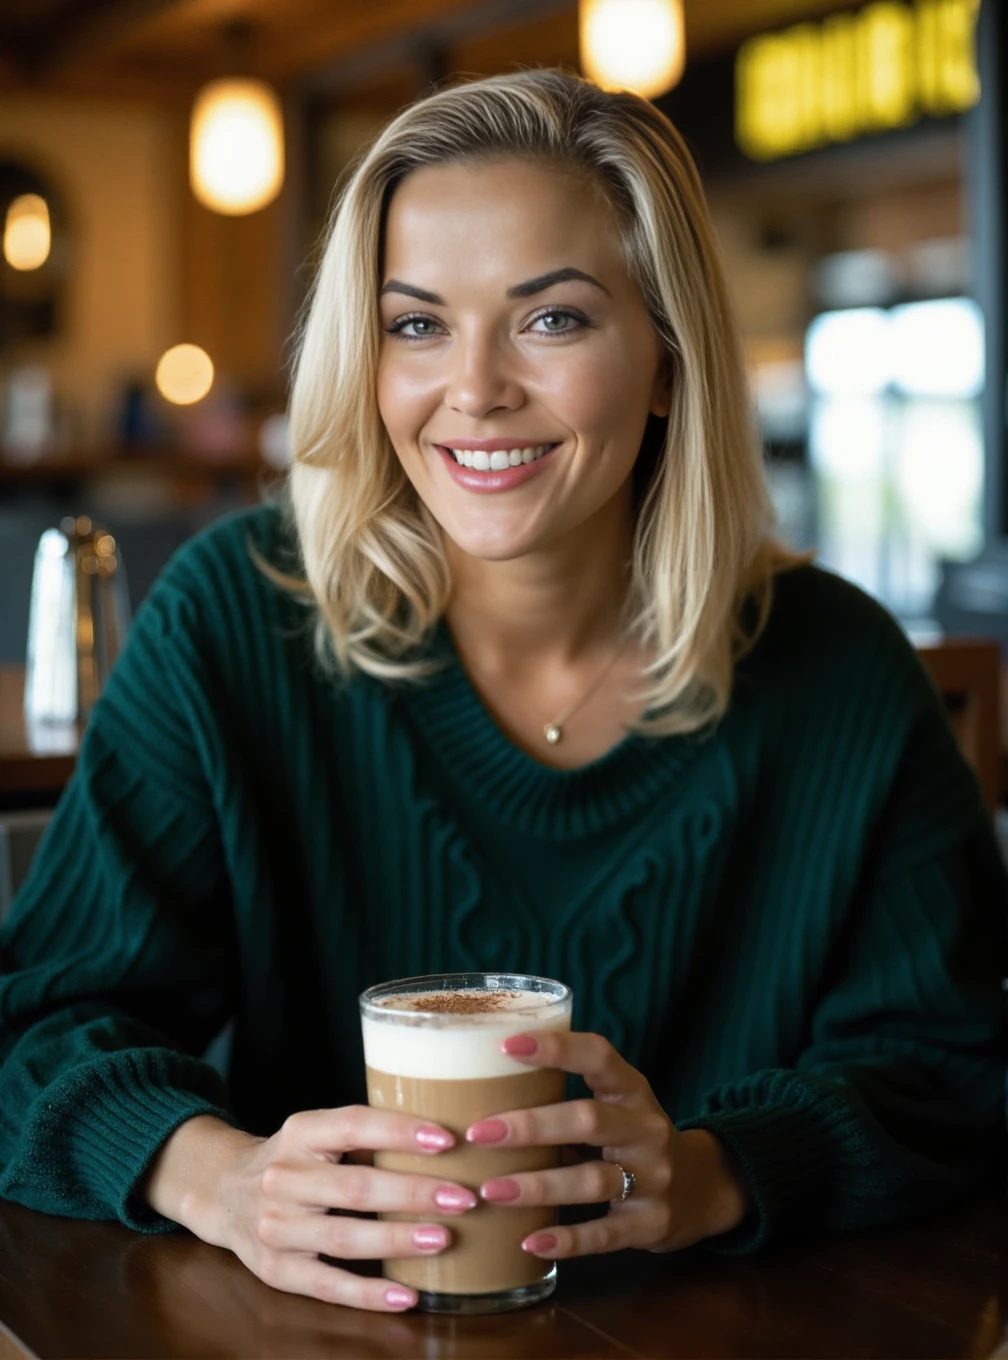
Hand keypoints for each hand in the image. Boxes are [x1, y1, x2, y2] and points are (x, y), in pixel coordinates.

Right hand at [208, 1107, 477, 1311]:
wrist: (224, 1191)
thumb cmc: (295, 1159)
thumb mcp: (317, 1134)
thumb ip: (366, 1137)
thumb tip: (445, 1143)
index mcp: (300, 1132)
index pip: (354, 1125)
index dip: (400, 1131)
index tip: (447, 1140)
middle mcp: (282, 1177)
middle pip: (356, 1187)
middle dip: (414, 1193)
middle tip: (464, 1197)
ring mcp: (276, 1227)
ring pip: (345, 1237)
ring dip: (398, 1241)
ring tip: (443, 1239)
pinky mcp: (275, 1270)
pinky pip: (327, 1285)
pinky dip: (368, 1293)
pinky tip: (406, 1294)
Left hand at [466, 1030, 750, 1258]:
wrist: (702, 1189)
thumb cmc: (632, 1139)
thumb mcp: (614, 1107)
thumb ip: (566, 1101)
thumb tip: (480, 1097)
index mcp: (632, 1090)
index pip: (598, 1056)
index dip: (556, 1048)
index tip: (506, 1046)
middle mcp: (647, 1128)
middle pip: (589, 1120)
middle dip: (531, 1126)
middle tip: (479, 1132)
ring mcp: (654, 1178)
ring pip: (592, 1180)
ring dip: (538, 1185)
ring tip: (490, 1191)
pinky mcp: (652, 1224)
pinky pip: (605, 1234)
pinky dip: (567, 1239)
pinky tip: (529, 1241)